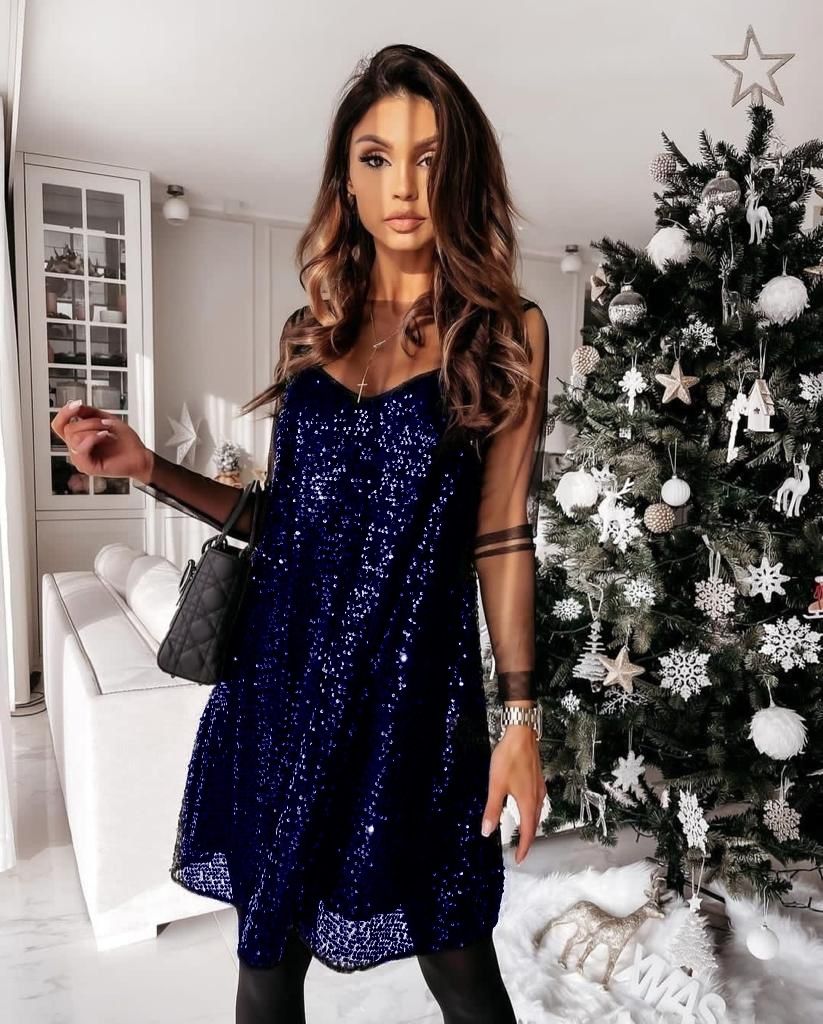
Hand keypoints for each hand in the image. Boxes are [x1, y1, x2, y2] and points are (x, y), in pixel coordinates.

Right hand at [51, 400, 152, 481]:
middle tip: (105, 424)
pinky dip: (92, 438)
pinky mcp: (87, 467)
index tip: (76, 404)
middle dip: (89, 422)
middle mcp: (77, 448)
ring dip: (93, 429)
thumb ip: (88, 412)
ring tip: (107, 432)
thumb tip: (74, 405)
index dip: (65, 413)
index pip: (60, 425)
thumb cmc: (126, 441)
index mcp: (79, 437)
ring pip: (74, 437)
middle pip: (68, 429)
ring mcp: (81, 458)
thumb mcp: (106, 419)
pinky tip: (104, 435)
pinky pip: (81, 449)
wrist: (139, 455)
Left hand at [481, 724, 544, 865]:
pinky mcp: (538, 778)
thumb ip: (493, 809)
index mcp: (528, 802)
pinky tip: (524, 806)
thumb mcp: (496, 785)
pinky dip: (531, 811)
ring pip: (537, 812)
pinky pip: (537, 801)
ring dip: (530, 825)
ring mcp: (539, 787)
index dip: (524, 848)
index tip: (519, 859)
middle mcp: (537, 797)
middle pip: (535, 824)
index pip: (528, 832)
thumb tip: (487, 831)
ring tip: (523, 832)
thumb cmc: (510, 757)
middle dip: (528, 838)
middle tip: (521, 849)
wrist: (521, 734)